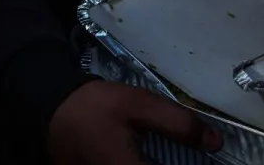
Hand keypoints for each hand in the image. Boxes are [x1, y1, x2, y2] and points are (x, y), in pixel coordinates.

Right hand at [49, 81, 220, 164]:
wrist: (48, 111)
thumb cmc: (93, 108)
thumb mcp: (136, 104)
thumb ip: (177, 123)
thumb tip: (215, 142)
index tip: (206, 159)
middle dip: (174, 164)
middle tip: (186, 154)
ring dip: (157, 163)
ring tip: (163, 155)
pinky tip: (146, 157)